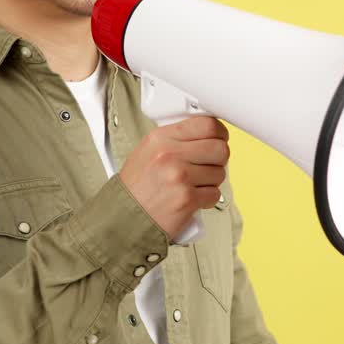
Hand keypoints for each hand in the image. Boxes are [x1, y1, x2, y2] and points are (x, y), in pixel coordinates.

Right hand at [118, 116, 229, 237]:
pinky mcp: (187, 199)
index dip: (219, 133)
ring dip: (211, 181)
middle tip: (209, 165)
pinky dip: (207, 199)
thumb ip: (175, 139)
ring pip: (220, 172)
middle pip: (219, 148)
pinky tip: (192, 199)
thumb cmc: (136, 189)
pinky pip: (215, 194)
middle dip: (219, 158)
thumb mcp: (147, 151)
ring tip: (193, 185)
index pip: (206, 124)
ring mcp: (179, 177)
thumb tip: (207, 134)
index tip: (219, 139)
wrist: (123, 218)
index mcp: (160, 138)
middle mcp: (169, 155)